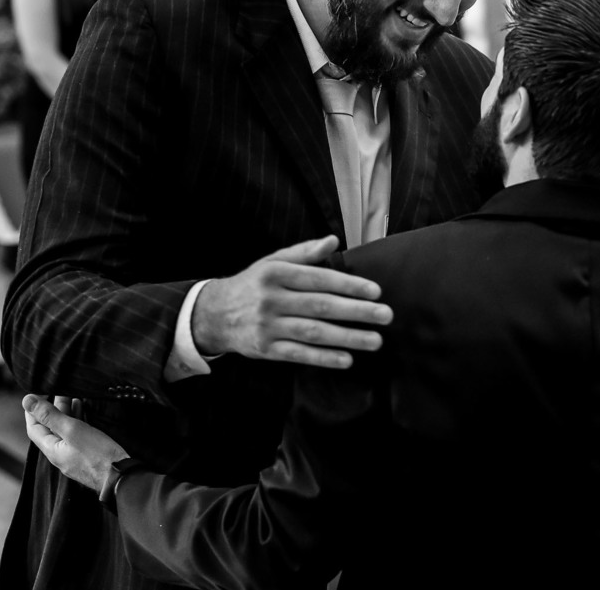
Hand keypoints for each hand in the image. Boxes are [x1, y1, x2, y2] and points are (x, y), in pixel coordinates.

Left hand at [23, 395, 128, 492]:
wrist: (120, 476)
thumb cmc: (97, 454)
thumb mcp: (72, 430)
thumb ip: (50, 415)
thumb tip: (27, 401)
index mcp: (51, 449)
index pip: (34, 428)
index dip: (32, 411)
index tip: (36, 394)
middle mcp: (59, 454)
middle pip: (50, 428)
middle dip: (52, 408)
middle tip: (57, 389)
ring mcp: (73, 455)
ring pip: (64, 431)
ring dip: (65, 412)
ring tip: (70, 394)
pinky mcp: (87, 453)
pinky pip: (76, 435)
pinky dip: (76, 420)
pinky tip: (82, 410)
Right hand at [193, 235, 391, 368]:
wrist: (213, 314)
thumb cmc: (253, 284)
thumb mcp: (273, 262)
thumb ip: (305, 253)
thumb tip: (334, 240)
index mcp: (276, 274)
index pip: (319, 279)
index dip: (349, 285)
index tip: (376, 292)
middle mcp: (271, 299)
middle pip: (321, 306)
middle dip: (357, 312)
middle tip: (386, 316)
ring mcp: (268, 326)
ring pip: (313, 332)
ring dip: (347, 338)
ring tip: (375, 340)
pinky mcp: (265, 349)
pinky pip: (298, 354)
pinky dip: (323, 358)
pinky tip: (347, 359)